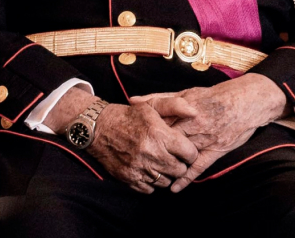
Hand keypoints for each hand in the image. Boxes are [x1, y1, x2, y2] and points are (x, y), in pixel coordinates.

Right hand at [48, 88, 198, 192]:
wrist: (100, 129)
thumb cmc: (129, 116)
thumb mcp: (152, 106)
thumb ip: (175, 106)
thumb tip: (195, 112)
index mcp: (159, 134)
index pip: (189, 154)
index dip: (190, 151)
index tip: (185, 149)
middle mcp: (151, 153)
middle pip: (179, 170)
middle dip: (179, 163)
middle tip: (172, 155)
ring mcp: (140, 169)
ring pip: (166, 181)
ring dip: (166, 173)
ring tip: (160, 161)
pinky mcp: (130, 180)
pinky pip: (151, 189)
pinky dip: (152, 181)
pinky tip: (148, 168)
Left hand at [134, 73, 288, 191]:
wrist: (247, 100)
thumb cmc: (216, 96)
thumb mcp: (188, 91)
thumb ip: (161, 98)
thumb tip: (134, 99)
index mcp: (184, 106)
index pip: (158, 120)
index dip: (143, 129)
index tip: (129, 135)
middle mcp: (193, 122)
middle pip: (167, 137)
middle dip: (152, 147)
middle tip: (136, 158)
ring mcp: (205, 137)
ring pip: (181, 152)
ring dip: (166, 164)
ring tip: (151, 175)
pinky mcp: (216, 149)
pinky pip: (199, 166)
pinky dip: (186, 177)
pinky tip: (175, 187)